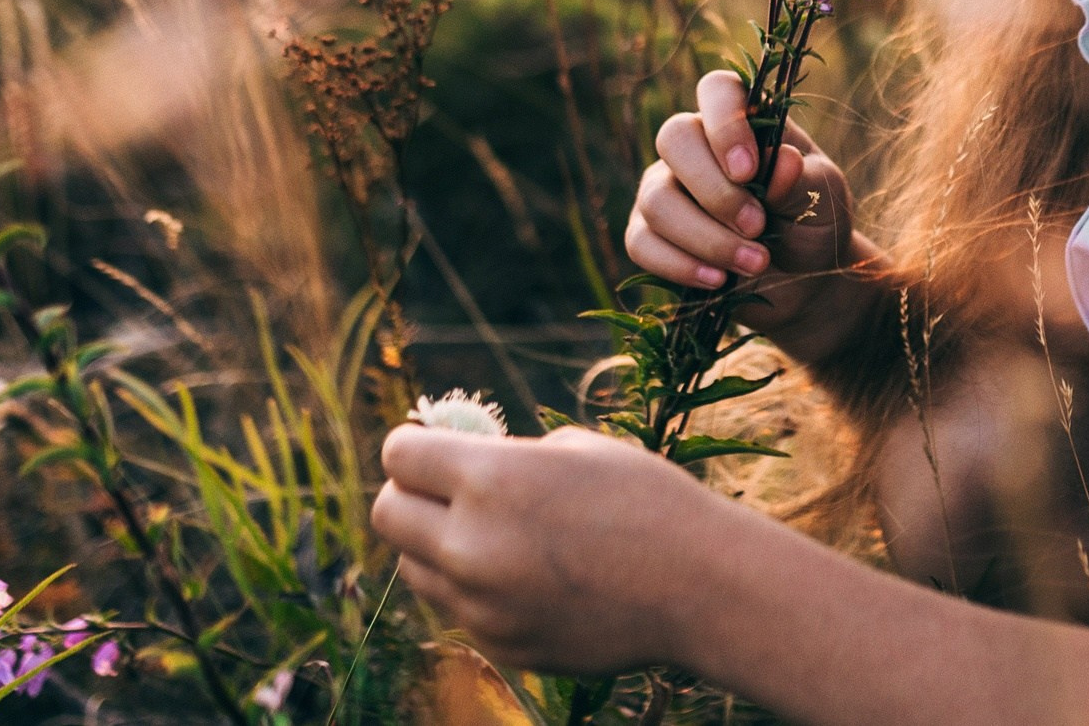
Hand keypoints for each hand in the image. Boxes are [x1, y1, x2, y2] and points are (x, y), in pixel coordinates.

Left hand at [372, 424, 721, 674]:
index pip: (400, 454)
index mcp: (491, 479)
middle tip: (444, 490)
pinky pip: (460, 609)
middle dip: (409, 494)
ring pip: (415, 569)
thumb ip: (507, 458)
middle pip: (387, 514)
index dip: (415, 444)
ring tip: (496, 535)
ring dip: (437, 546)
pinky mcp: (498, 645)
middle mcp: (471, 545)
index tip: (431, 446)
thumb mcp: (576, 449)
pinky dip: (478, 591)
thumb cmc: (648, 500)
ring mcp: (480, 604)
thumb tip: (463, 463)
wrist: (700, 586)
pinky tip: (532, 577)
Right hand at [631, 71, 875, 360]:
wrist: (805, 280)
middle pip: (674, 139)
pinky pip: (641, 242)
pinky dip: (680, 265)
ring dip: (706, 238)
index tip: (748, 171)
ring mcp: (666, 187)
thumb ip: (803, 179)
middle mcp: (697, 146)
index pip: (717, 90)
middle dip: (715, 192)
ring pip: (656, 199)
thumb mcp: (824, 197)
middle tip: (758, 227)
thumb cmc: (815, 221)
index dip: (725, 124)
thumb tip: (783, 161)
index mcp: (744, 120)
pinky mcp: (651, 234)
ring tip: (755, 262)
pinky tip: (718, 280)